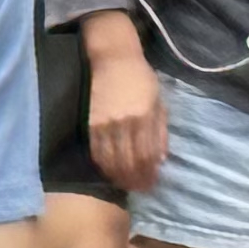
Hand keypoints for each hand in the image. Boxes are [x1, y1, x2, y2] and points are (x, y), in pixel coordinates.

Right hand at [86, 40, 165, 192]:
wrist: (111, 57)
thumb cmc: (139, 77)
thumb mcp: (158, 101)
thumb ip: (159, 130)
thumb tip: (160, 159)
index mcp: (145, 117)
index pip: (148, 155)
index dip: (149, 174)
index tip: (150, 185)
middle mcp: (125, 123)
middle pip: (129, 162)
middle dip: (134, 179)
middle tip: (137, 190)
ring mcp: (104, 124)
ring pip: (111, 160)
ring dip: (118, 176)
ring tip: (122, 184)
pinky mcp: (88, 123)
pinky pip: (95, 151)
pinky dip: (102, 165)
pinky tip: (106, 171)